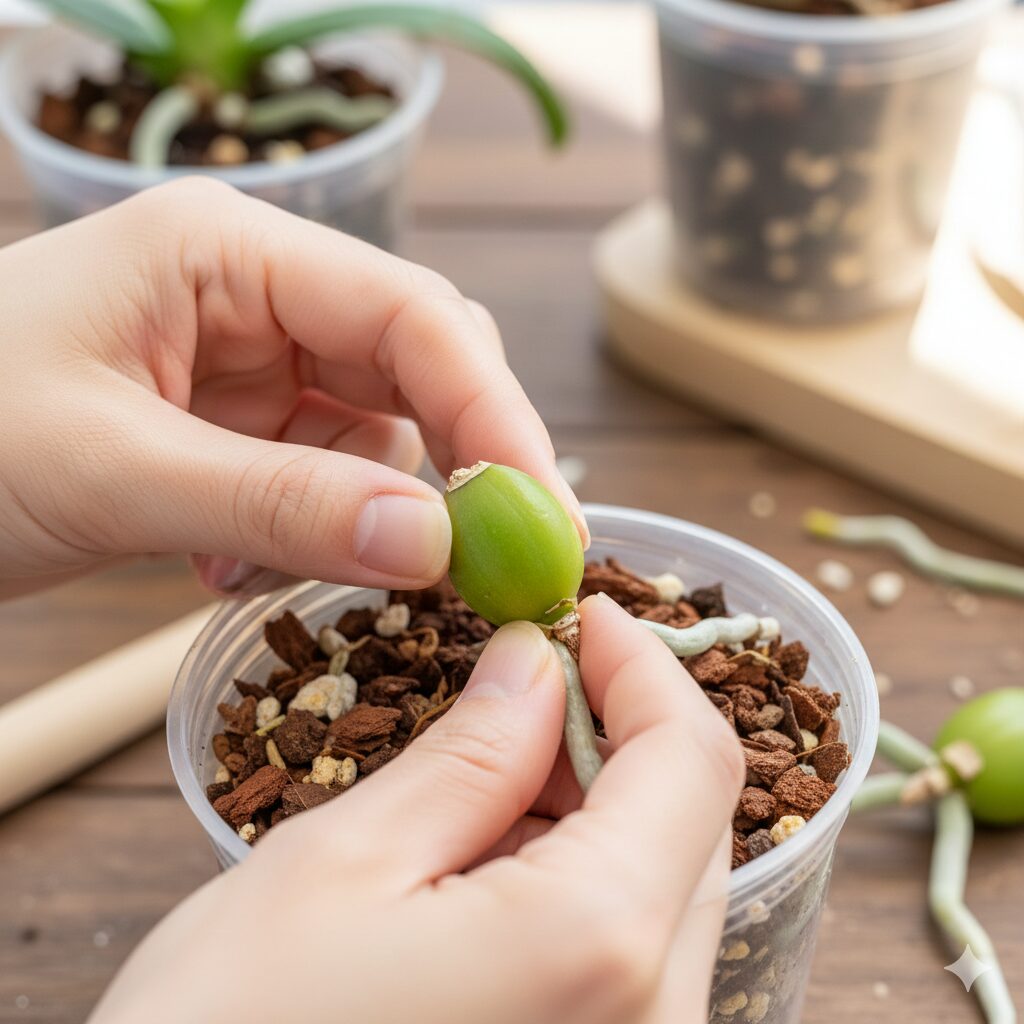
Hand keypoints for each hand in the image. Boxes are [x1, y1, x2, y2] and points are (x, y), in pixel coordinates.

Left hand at [0, 178, 583, 598]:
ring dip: (362, 514)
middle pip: (418, 367)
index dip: (492, 413)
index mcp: (230, 251)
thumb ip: (280, 505)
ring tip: (258, 567)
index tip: (540, 515)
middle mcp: (259, 293)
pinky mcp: (241, 424)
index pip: (412, 315)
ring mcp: (253, 361)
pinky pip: (328, 477)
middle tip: (477, 565)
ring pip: (379, 434)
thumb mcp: (109, 470)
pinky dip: (313, 532)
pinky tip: (227, 565)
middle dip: (455, 466)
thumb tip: (437, 545)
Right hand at [89, 597, 743, 1023]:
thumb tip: (534, 662)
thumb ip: (469, 754)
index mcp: (597, 946)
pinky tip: (485, 861)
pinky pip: (623, 953)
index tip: (586, 615)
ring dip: (590, 803)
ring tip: (480, 773)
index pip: (691, 759)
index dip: (643, 667)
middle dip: (613, 729)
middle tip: (521, 681)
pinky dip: (575, 877)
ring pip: (659, 886)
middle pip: (689, 821)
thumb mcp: (344, 866)